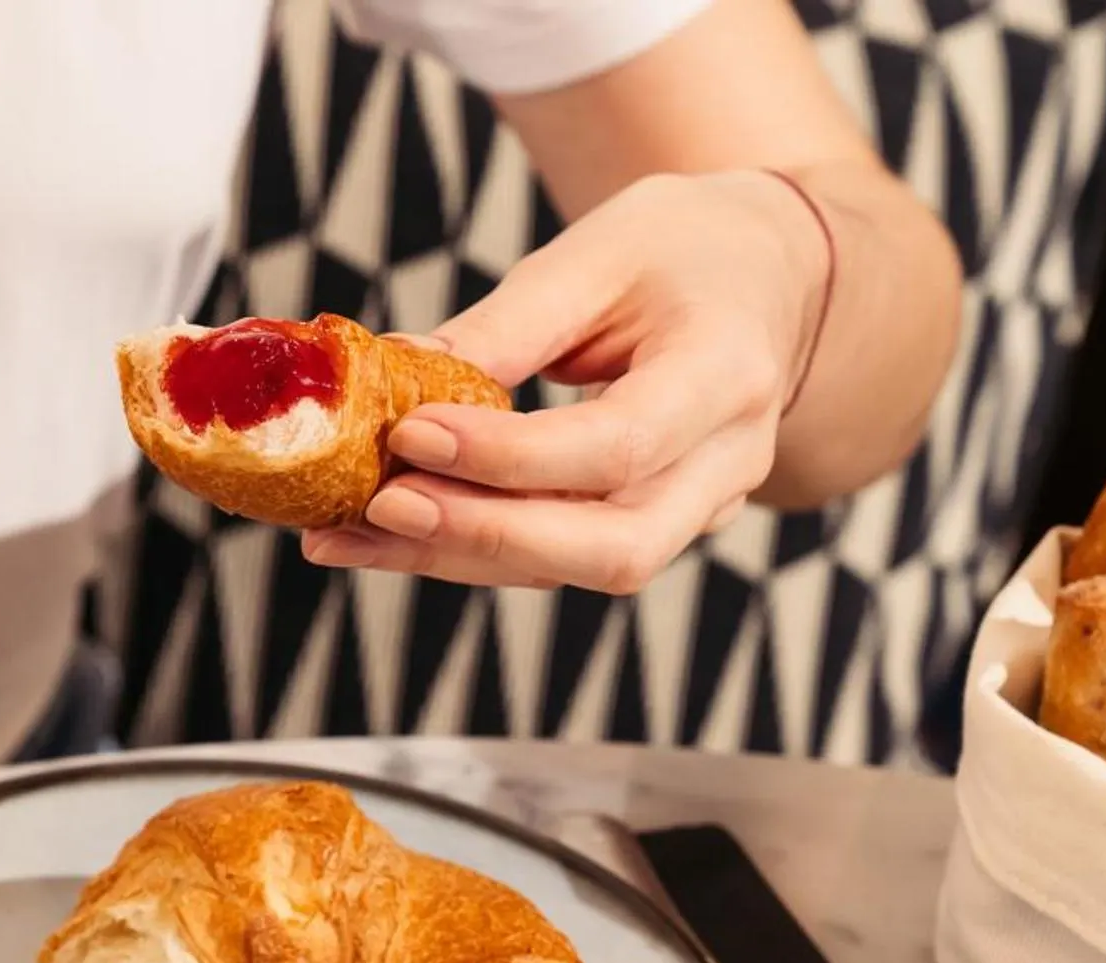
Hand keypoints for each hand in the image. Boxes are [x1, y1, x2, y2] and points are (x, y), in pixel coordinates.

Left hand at [301, 170, 828, 592]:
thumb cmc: (686, 248)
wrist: (765, 276)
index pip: (621, 444)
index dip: (510, 457)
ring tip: (340, 534)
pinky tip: (374, 535)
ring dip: (451, 558)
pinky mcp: (648, 526)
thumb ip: (506, 325)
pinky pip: (554, 559)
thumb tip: (392, 374)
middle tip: (378, 507)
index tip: (410, 433)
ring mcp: (697, 508)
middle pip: (614, 547)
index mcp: (728, 373)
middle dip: (485, 536)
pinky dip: (461, 551)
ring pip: (574, 570)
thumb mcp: (599, 252)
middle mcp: (727, 461)